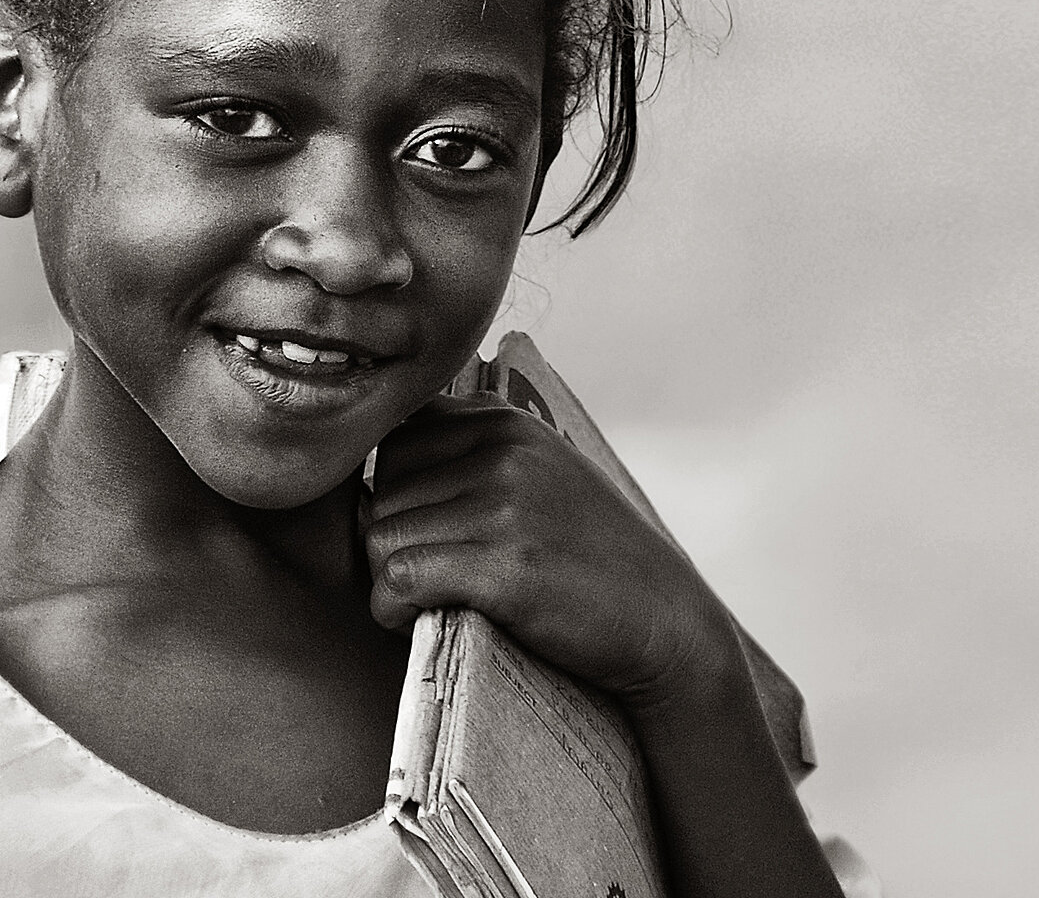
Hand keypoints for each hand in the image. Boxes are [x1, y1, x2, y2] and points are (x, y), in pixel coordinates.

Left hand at [366, 394, 846, 897]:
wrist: (665, 620)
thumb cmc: (591, 555)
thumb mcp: (538, 472)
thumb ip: (472, 453)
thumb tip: (373, 469)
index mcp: (503, 419)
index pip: (394, 440)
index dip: (392, 494)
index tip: (418, 535)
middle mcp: (501, 447)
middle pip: (382, 489)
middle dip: (388, 540)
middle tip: (420, 580)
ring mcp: (503, 502)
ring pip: (381, 534)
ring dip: (388, 579)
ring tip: (423, 601)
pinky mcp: (504, 564)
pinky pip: (398, 578)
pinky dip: (391, 608)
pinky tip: (415, 619)